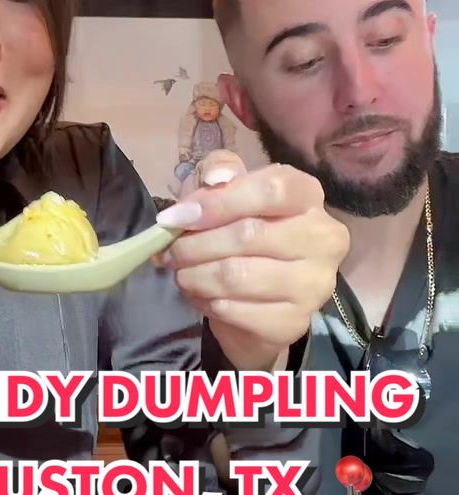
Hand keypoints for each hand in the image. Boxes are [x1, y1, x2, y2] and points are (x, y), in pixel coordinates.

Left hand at [156, 151, 349, 369]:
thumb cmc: (238, 232)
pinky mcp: (294, 323)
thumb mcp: (224, 190)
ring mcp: (314, 285)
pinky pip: (235, 310)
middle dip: (195, 244)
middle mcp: (324, 239)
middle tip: (170, 251)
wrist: (257, 300)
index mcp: (308, 196)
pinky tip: (203, 295)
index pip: (271, 190)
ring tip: (182, 272)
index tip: (177, 217)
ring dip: (195, 275)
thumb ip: (218, 171)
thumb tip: (215, 179)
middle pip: (248, 234)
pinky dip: (207, 302)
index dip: (218, 202)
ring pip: (236, 275)